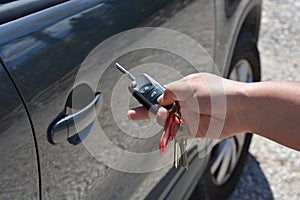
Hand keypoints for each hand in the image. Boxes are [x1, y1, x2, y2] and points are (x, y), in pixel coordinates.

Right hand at [128, 73, 249, 138]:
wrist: (239, 109)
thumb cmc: (217, 92)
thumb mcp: (189, 86)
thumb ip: (170, 91)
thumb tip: (160, 99)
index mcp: (183, 88)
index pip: (162, 93)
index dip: (150, 97)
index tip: (138, 99)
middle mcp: (184, 103)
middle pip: (160, 109)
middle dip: (146, 112)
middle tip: (132, 114)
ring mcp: (188, 117)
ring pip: (166, 122)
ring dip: (160, 120)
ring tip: (163, 116)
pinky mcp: (193, 130)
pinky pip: (176, 132)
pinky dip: (171, 132)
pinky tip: (170, 127)